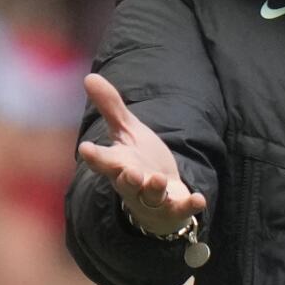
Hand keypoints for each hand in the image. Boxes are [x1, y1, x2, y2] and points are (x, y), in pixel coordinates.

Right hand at [77, 72, 206, 234]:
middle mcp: (132, 183)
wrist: (160, 198)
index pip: (103, 160)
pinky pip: (180, 209)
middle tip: (131, 172)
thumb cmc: (138, 161)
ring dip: (154, 189)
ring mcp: (152, 199)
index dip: (94, 156)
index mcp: (118, 164)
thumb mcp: (127, 132)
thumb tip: (89, 76)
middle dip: (128, 179)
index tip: (85, 149)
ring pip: (151, 196)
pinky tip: (199, 199)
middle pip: (126, 182)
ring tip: (158, 180)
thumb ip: (111, 107)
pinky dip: (189, 205)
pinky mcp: (173, 208)